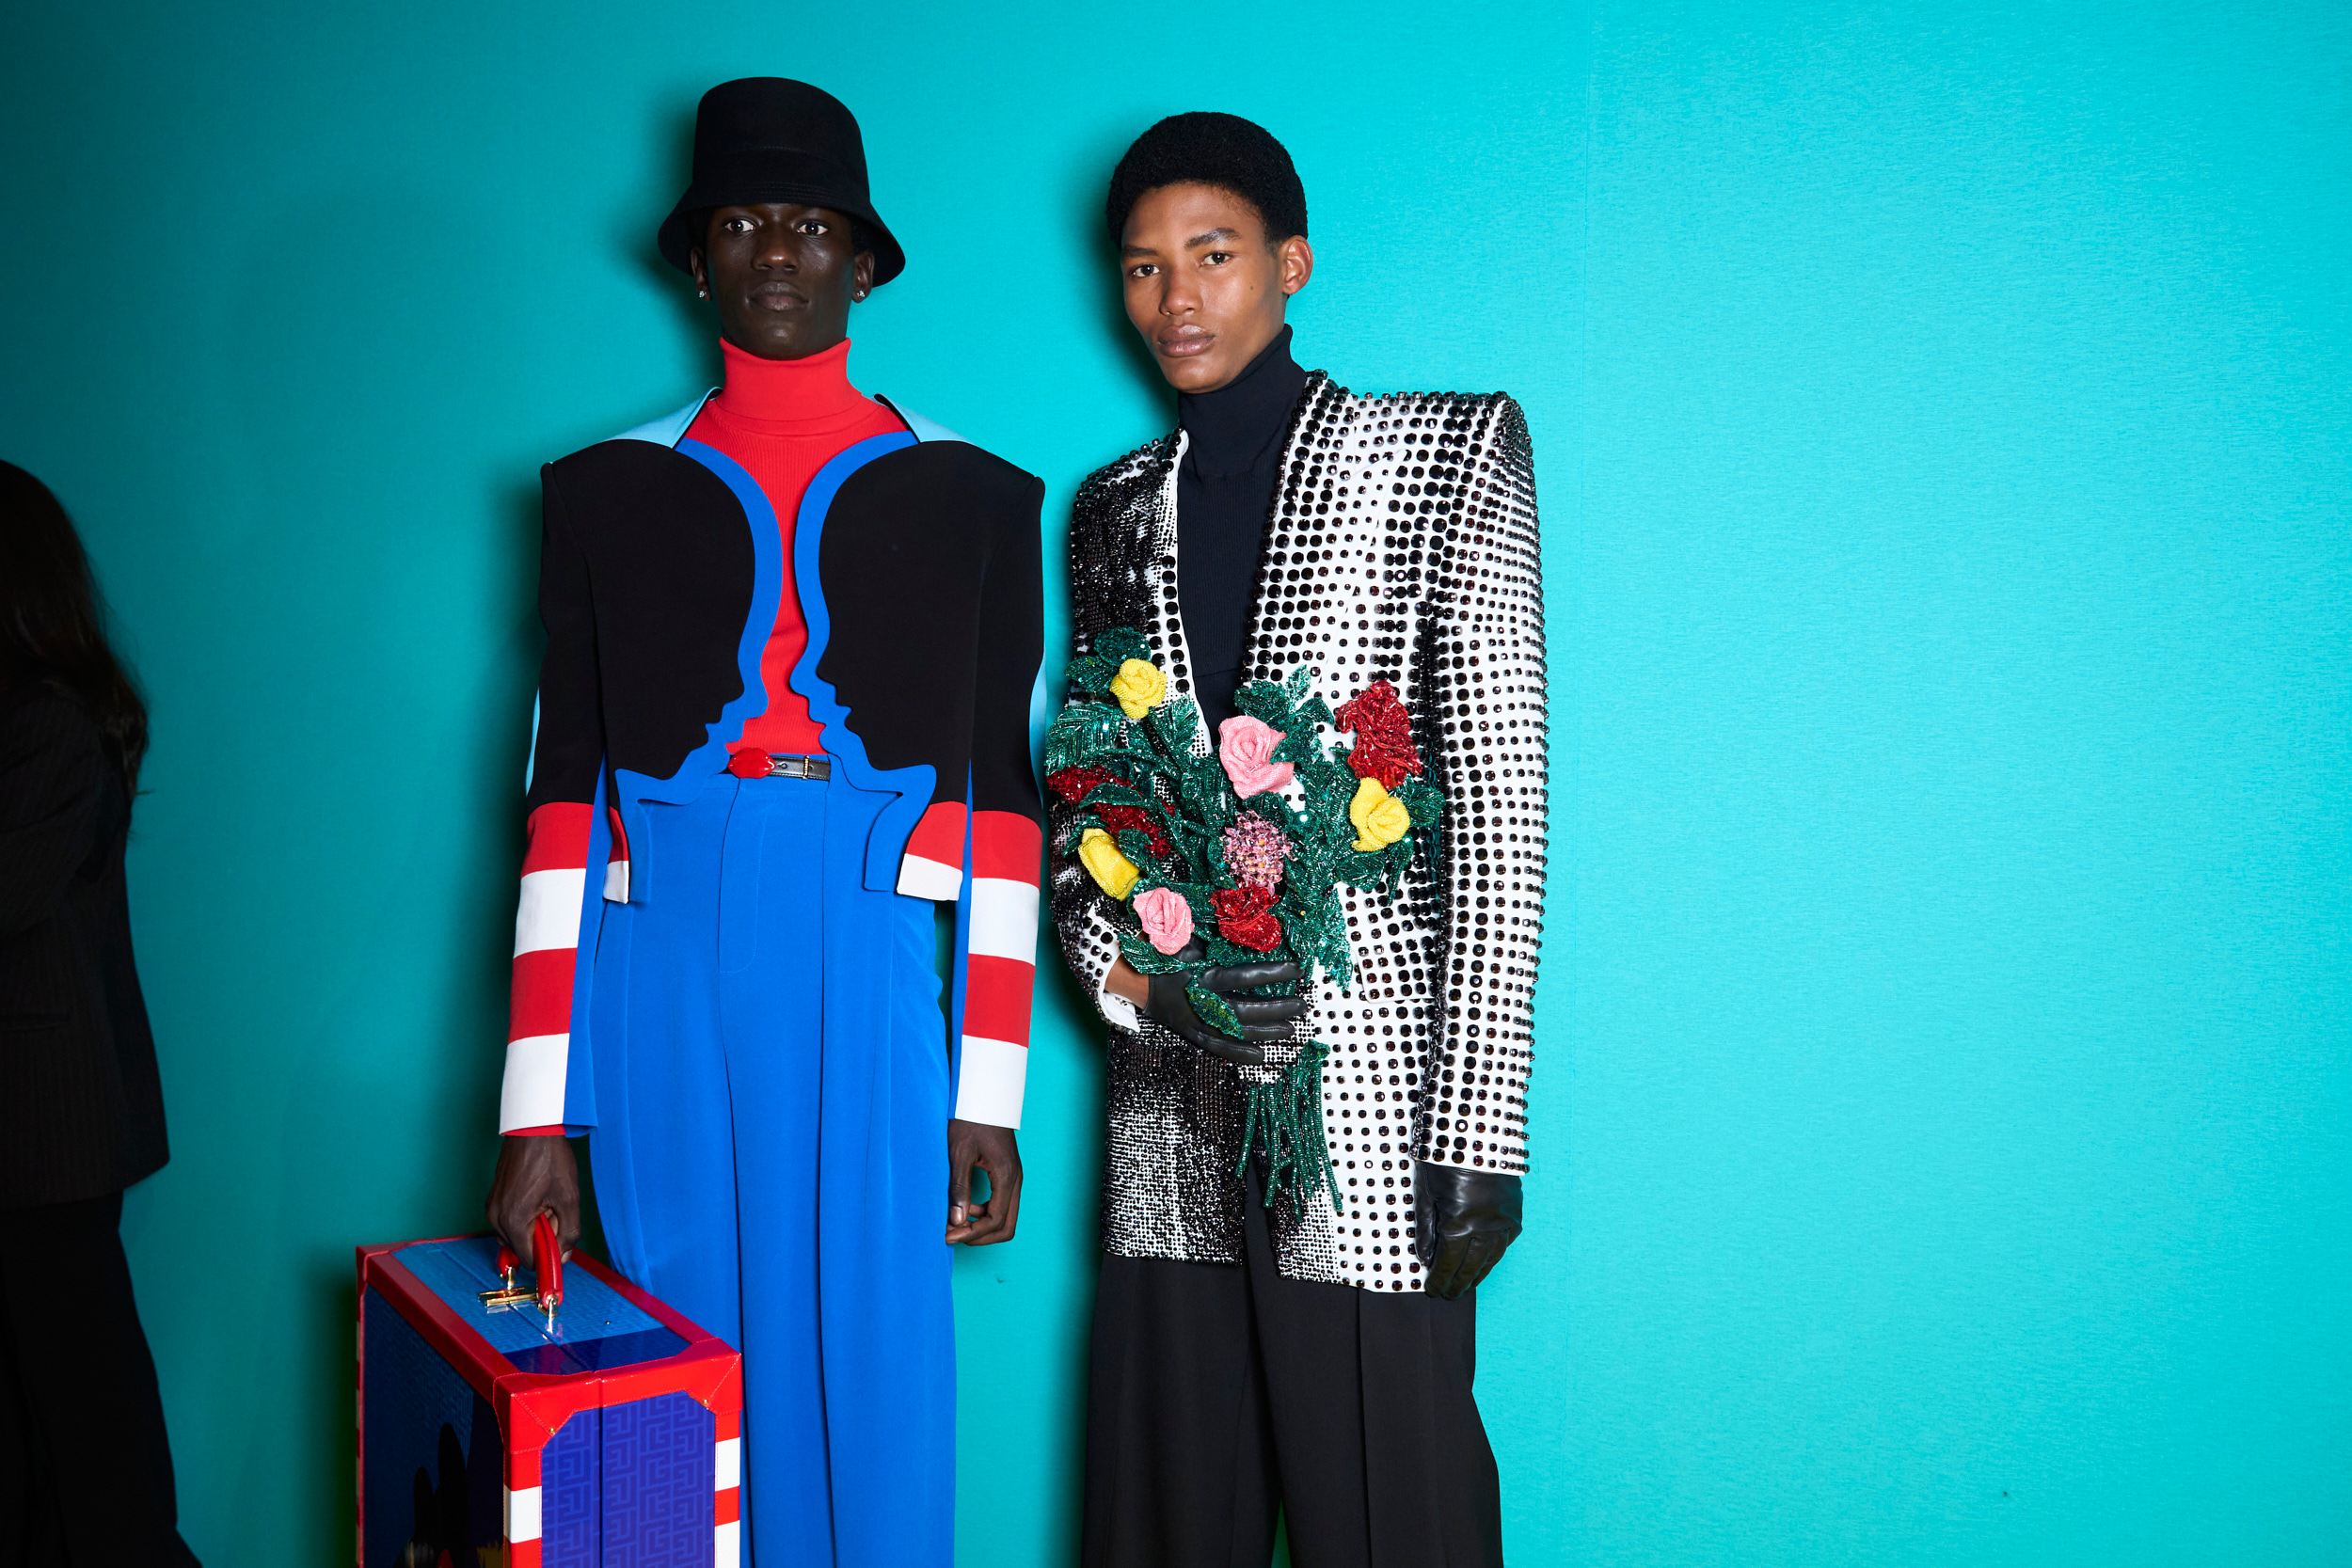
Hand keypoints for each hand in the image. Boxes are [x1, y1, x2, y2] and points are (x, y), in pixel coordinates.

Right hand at [486, 1135, 581, 1260]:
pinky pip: (509, 1220)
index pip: (529, 1259)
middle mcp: (496, 1218)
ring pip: (515, 1234)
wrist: (532, 1129)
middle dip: (542, 1237)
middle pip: (521, 1247)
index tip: (561, 1240)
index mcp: (512, 1221)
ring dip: (534, 1227)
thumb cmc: (550, 1159)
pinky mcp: (493, 1199)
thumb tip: (563, 1256)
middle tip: (555, 1212)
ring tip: (547, 1202)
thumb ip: (569, 1232)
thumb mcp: (568, 1198)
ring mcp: (492, 1208)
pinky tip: (538, 1197)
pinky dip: (525, 1216)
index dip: (549, 1255)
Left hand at [946, 1118, 1022, 1245]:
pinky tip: (965, 1207)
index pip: (996, 1221)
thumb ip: (958, 1187)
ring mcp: (1013, 1178)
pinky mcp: (1007, 1174)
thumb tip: (956, 1221)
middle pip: (1007, 1226)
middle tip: (953, 1235)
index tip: (948, 1235)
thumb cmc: (971, 1119)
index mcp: (1006, 1176)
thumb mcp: (959, 1152)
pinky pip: (1002, 1205)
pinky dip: (985, 1214)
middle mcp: (1015, 1180)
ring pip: (1006, 1218)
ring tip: (955, 1222)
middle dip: (980, 1236)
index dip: (972, 1234)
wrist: (984, 1096)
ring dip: (982, 1227)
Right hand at [1137, 940, 1305, 1065]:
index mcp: (1201, 975)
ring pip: (1235, 1033)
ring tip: (1290, 1029)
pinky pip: (1217, 1048)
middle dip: (1276, 1009)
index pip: (1244, 976)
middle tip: (1301, 1006)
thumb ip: (1215, 940)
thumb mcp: (1187, 938)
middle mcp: (1199, 1002)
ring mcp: (1194, 1021)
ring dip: (1265, 1032)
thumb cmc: (1163, 953)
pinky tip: (1262, 1055)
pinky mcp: (1189, 1033)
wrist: (1132, 977)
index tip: (1298, 970)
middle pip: (1245, 1010)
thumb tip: (1248, 932)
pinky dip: (1239, 1053)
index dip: (1273, 974)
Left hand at [1413, 1163, 1522, 1299]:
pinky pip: (1505, 1241)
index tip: (1433, 1291)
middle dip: (1458, 1284)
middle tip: (1449, 1295)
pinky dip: (1494, 1254)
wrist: (1476, 1130)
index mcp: (1459, 1223)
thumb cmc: (1444, 1157)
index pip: (1448, 1263)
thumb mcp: (1426, 1192)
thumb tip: (1426, 1258)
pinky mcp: (1515, 1210)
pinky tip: (1486, 1261)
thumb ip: (1426, 1228)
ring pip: (1491, 1257)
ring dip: (1478, 1274)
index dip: (1440, 1280)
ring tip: (1466, 1285)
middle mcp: (1486, 1226)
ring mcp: (1504, 1219)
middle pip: (1471, 1266)